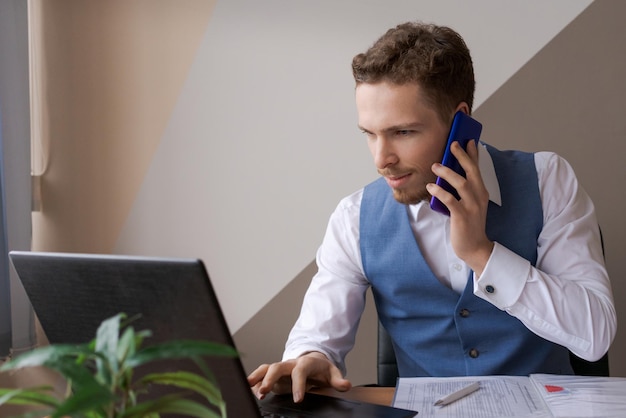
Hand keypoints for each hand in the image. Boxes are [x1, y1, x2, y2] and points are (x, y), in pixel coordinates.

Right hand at [247, 351, 351, 402]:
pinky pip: (261, 375)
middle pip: (277, 367)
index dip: (298, 384)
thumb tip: (346, 385)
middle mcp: (290, 364)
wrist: (313, 361)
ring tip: (249, 388)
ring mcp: (281, 369)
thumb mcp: (332, 373)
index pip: (301, 371)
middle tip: (265, 391)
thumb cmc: (321, 369)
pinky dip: (254, 382)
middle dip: (270, 378)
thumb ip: (338, 380)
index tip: (298, 399)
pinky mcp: (274, 375)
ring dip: (257, 377)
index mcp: (305, 363)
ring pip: (266, 368)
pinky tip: (250, 390)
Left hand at [427, 140, 493, 275]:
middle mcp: (479, 196)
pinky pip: (450, 200)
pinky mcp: (462, 216)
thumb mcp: (469, 203)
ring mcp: (472, 206)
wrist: (474, 247)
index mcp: (481, 191)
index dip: (473, 153)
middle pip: (472, 171)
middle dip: (462, 156)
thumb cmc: (468, 224)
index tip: (468, 139)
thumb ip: (462, 189)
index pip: (478, 168)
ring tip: (434, 166)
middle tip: (452, 144)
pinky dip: (439, 191)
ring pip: (461, 183)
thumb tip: (450, 173)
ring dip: (447, 172)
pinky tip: (430, 187)